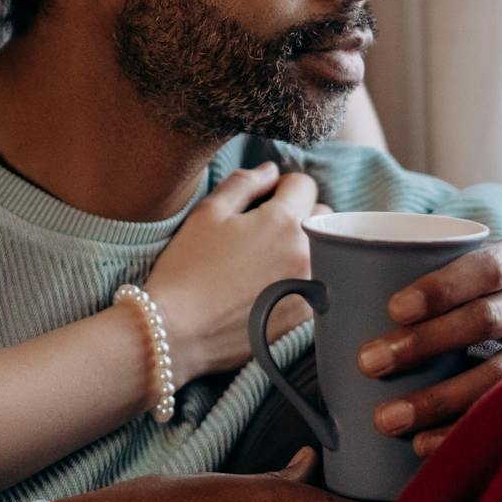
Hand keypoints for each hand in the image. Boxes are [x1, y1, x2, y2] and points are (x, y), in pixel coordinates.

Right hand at [144, 163, 330, 382]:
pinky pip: (319, 283)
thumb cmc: (186, 268)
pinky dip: (303, 277)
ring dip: (304, 245)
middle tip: (263, 229)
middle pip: (322, 215)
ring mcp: (310, 288)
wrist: (177, 331)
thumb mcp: (208, 213)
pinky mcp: (306, 317)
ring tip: (268, 259)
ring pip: (324, 251)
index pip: (304, 184)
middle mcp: (306, 253)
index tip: (261, 201)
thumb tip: (271, 171)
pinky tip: (271, 287)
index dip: (280, 186)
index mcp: (283, 221)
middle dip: (298, 213)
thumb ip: (244, 183)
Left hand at [354, 239, 501, 455]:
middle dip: (424, 344)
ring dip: (440, 399)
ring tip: (387, 418)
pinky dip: (468, 432)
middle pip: (487, 321)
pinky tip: (426, 446)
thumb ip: (458, 273)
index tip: (393, 308)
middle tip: (368, 362)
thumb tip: (346, 282)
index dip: (441, 287)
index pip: (486, 268)